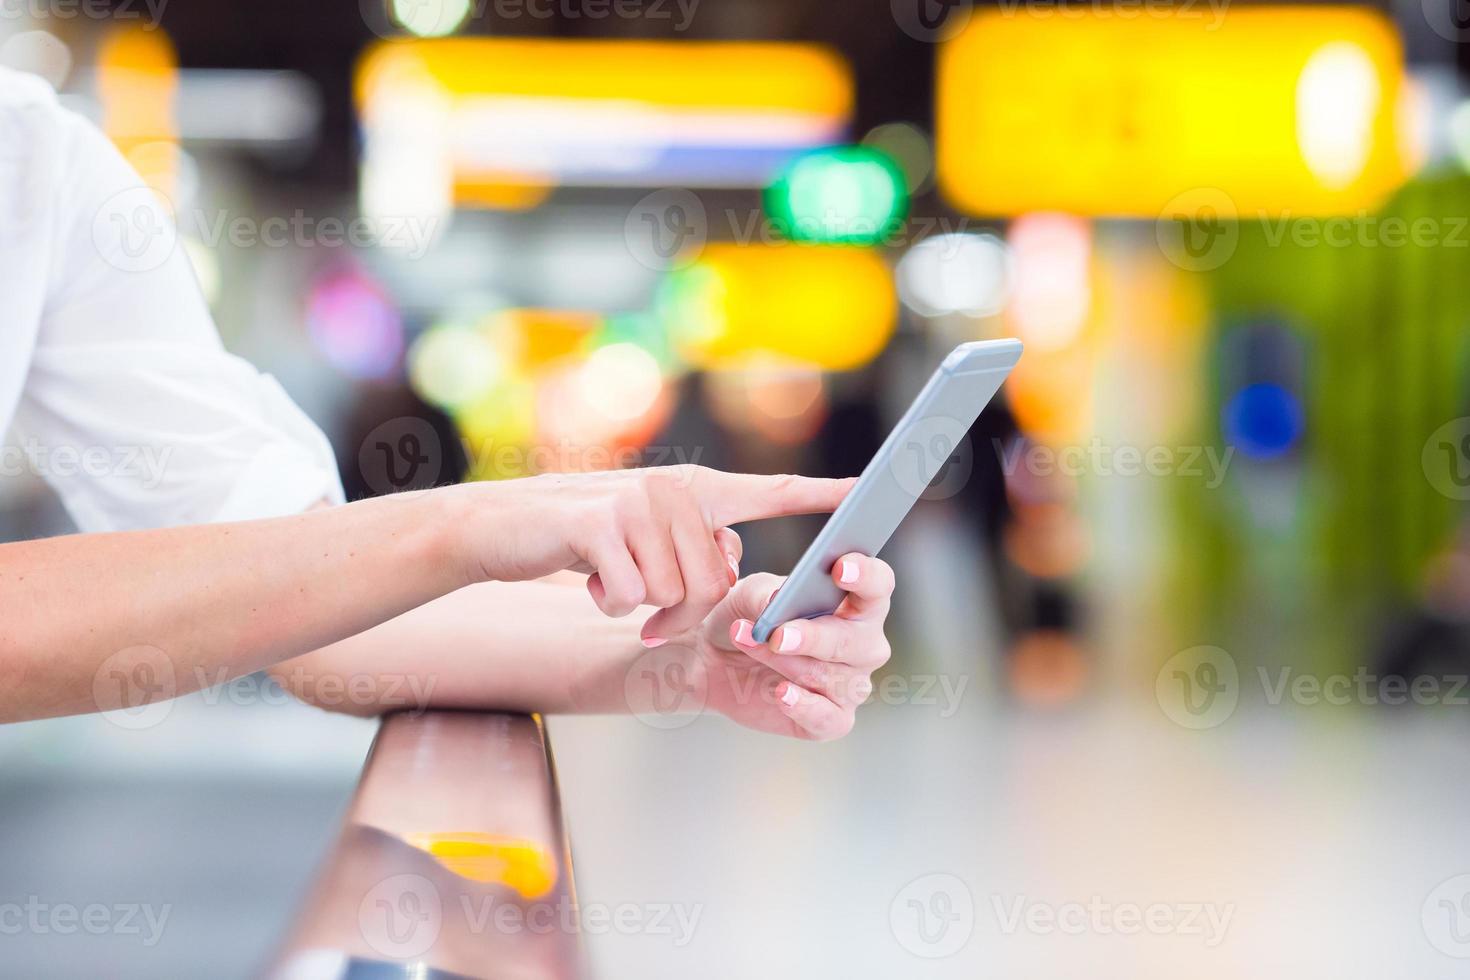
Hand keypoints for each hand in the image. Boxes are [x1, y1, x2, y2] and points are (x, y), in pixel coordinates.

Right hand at [454, 466, 853, 644]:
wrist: (499, 526)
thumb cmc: (582, 539)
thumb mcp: (647, 538)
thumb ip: (694, 546)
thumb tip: (728, 564)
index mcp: (693, 489)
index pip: (768, 490)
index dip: (819, 492)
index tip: (865, 489)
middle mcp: (672, 488)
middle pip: (713, 583)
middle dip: (678, 613)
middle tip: (637, 604)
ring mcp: (635, 501)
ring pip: (674, 595)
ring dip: (640, 607)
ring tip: (609, 580)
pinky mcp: (598, 524)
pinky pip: (632, 592)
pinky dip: (609, 600)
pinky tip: (588, 578)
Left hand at [691, 542, 895, 740]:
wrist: (716, 658)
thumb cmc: (748, 615)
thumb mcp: (748, 595)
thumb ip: (766, 595)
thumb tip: (779, 601)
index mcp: (857, 602)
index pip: (878, 586)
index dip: (866, 575)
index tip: (840, 569)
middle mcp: (864, 644)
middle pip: (858, 641)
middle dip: (816, 637)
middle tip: (778, 635)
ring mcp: (851, 684)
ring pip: (831, 677)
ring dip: (787, 663)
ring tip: (747, 643)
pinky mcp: (830, 720)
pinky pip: (828, 718)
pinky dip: (803, 706)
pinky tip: (779, 692)